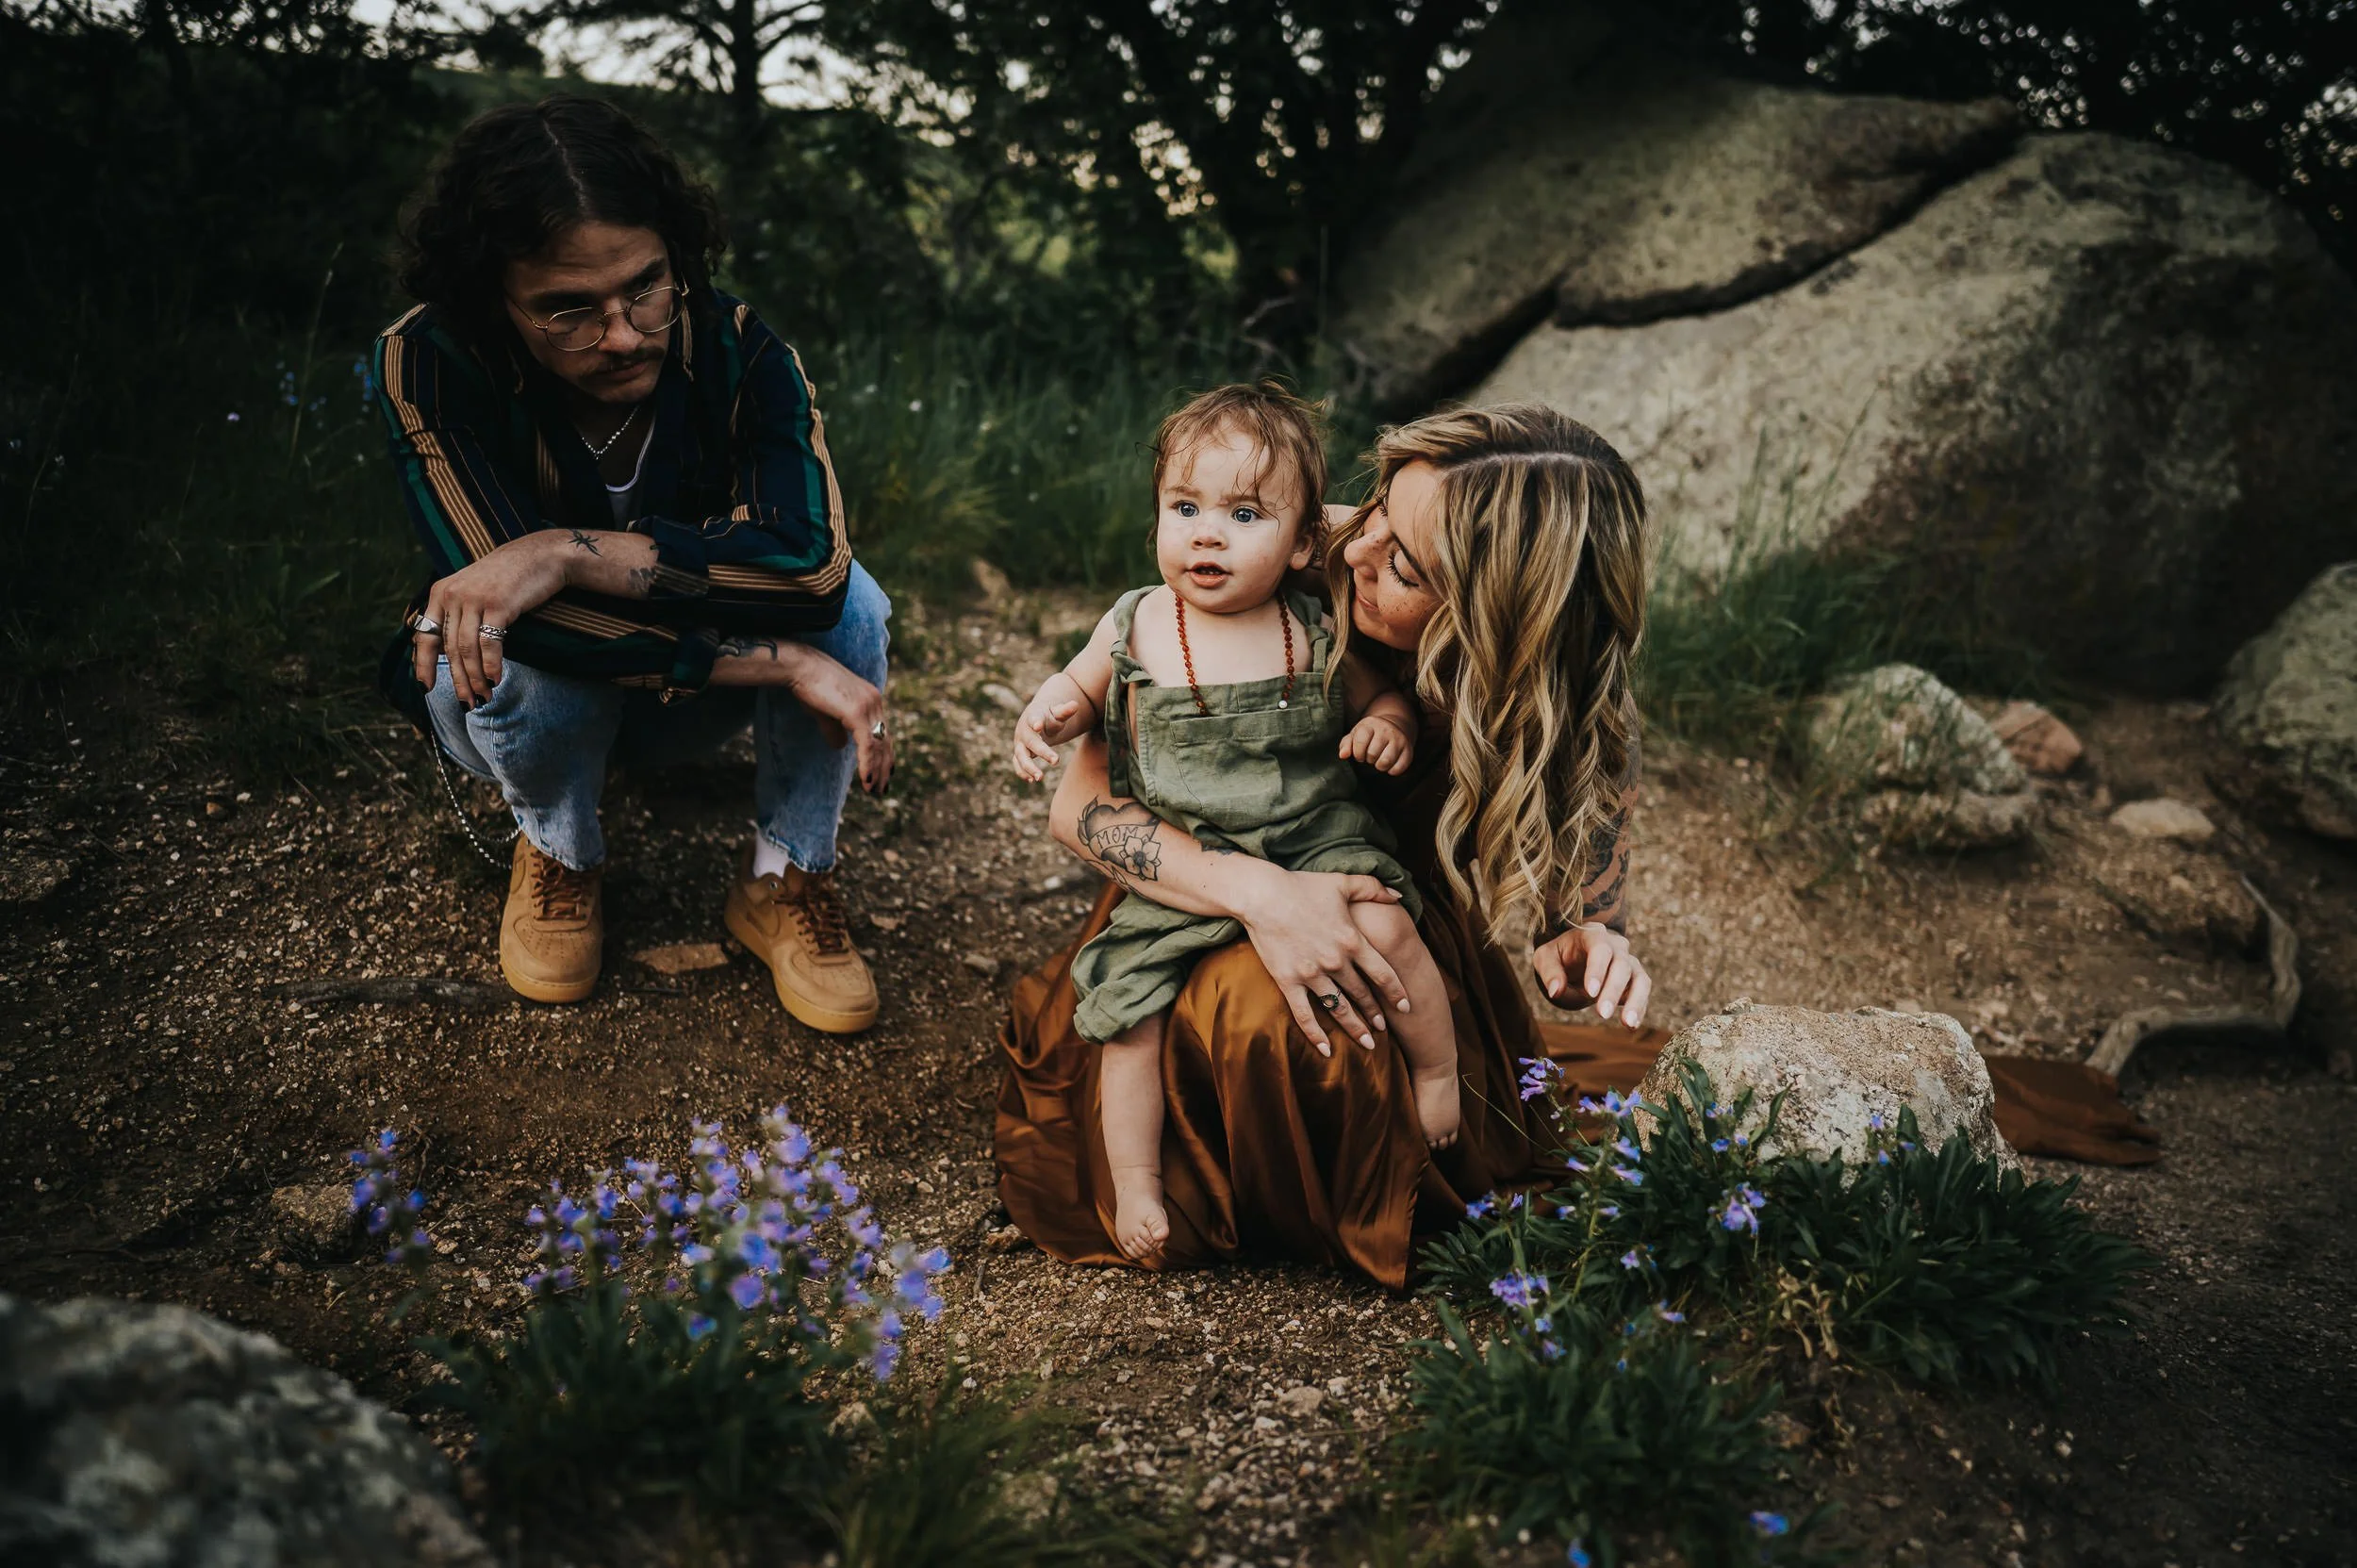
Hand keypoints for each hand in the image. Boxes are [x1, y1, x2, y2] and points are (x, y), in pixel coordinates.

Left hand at [411, 533, 570, 702]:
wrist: (540, 555)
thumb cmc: (508, 578)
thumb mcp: (473, 590)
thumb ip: (458, 614)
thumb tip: (449, 651)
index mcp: (441, 592)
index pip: (425, 635)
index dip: (423, 664)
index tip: (425, 688)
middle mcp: (453, 595)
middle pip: (449, 648)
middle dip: (457, 680)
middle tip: (466, 703)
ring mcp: (475, 598)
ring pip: (467, 649)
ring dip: (475, 678)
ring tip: (483, 696)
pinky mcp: (498, 604)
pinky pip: (489, 643)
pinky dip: (491, 665)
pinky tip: (495, 679)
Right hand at [785, 648, 893, 793]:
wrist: (800, 667)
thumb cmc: (809, 685)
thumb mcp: (825, 713)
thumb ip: (835, 729)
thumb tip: (840, 747)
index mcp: (870, 699)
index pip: (883, 732)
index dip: (884, 754)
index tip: (885, 773)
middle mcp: (874, 701)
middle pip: (885, 740)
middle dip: (884, 767)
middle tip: (882, 789)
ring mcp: (868, 706)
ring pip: (878, 746)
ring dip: (877, 771)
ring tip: (874, 790)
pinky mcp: (857, 712)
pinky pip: (867, 745)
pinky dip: (867, 765)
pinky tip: (866, 781)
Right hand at [1013, 694, 1080, 782]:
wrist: (1035, 720)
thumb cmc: (1049, 716)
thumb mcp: (1057, 712)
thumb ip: (1065, 710)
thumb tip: (1075, 704)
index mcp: (1033, 717)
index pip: (1033, 718)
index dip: (1035, 721)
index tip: (1038, 725)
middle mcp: (1024, 731)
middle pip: (1030, 742)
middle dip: (1042, 752)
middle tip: (1056, 761)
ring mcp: (1020, 743)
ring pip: (1020, 756)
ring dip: (1028, 767)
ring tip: (1040, 777)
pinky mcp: (1019, 753)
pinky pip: (1017, 764)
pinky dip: (1022, 772)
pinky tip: (1032, 780)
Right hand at [1235, 864, 1410, 1055]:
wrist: (1262, 894)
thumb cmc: (1302, 885)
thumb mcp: (1342, 882)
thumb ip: (1374, 888)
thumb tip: (1399, 894)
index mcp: (1352, 940)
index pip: (1383, 973)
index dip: (1397, 991)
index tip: (1405, 1006)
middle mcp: (1336, 961)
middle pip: (1362, 994)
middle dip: (1375, 1014)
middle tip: (1383, 1027)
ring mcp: (1311, 974)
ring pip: (1339, 1009)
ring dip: (1355, 1028)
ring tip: (1368, 1044)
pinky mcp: (1288, 981)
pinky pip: (1304, 1014)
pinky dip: (1315, 1035)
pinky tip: (1325, 1050)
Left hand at [1339, 713, 1413, 774]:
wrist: (1393, 726)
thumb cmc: (1369, 734)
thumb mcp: (1355, 735)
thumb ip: (1346, 744)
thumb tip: (1343, 755)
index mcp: (1370, 724)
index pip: (1360, 743)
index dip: (1357, 753)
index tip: (1360, 754)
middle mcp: (1386, 729)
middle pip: (1372, 755)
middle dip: (1369, 759)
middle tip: (1371, 755)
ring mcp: (1399, 739)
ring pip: (1385, 762)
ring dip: (1379, 766)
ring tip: (1379, 760)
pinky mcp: (1408, 750)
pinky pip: (1398, 768)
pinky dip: (1392, 771)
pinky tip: (1390, 764)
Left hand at [1532, 922, 1650, 1026]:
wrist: (1576, 956)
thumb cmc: (1559, 956)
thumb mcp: (1545, 958)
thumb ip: (1549, 972)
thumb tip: (1555, 991)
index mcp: (1592, 935)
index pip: (1600, 949)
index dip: (1597, 970)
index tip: (1591, 993)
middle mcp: (1616, 946)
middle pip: (1622, 965)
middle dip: (1613, 990)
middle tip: (1602, 1014)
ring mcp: (1629, 962)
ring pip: (1640, 979)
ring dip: (1636, 1001)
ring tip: (1627, 1023)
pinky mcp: (1635, 979)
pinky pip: (1642, 993)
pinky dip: (1639, 1009)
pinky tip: (1631, 1026)